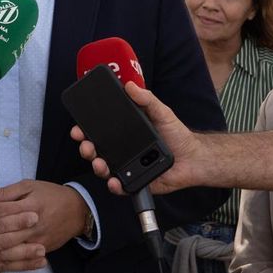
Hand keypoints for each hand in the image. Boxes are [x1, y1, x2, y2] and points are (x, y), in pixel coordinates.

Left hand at [0, 180, 86, 272]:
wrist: (78, 210)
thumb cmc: (51, 194)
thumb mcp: (29, 186)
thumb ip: (5, 193)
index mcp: (29, 206)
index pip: (0, 210)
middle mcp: (33, 226)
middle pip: (4, 237)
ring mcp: (38, 241)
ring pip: (9, 254)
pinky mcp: (41, 251)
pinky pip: (18, 263)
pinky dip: (0, 269)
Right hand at [72, 82, 202, 194]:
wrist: (193, 158)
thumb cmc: (177, 135)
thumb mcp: (161, 112)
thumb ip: (146, 99)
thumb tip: (130, 85)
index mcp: (125, 134)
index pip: (99, 132)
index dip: (85, 131)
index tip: (78, 129)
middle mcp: (122, 151)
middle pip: (96, 151)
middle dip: (86, 149)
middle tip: (86, 146)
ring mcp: (127, 167)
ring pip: (104, 169)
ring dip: (97, 166)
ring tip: (99, 163)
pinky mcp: (135, 183)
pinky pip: (120, 187)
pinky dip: (114, 186)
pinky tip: (113, 181)